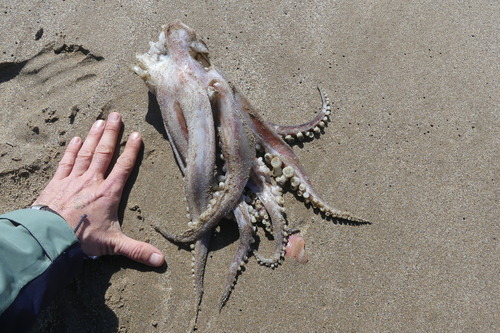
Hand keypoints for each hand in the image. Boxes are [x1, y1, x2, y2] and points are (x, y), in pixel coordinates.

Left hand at [33, 112, 163, 266]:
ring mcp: (73, 179)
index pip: (124, 166)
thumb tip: (161, 261)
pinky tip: (76, 139)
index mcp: (108, 193)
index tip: (136, 134)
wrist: (47, 237)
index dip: (131, 150)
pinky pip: (66, 162)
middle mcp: (92, 181)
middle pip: (104, 152)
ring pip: (86, 152)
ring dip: (94, 136)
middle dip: (112, 133)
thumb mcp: (113, 245)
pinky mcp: (56, 183)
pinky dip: (71, 150)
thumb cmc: (81, 240)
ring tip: (100, 121)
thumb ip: (138, 250)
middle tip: (116, 114)